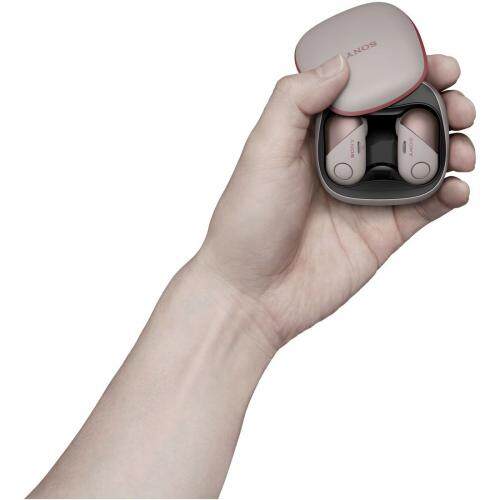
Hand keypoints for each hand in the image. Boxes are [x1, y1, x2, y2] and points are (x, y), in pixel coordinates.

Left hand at [195, 54, 474, 351]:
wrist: (251, 291)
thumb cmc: (248, 222)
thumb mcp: (263, 150)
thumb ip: (296, 100)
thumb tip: (341, 65)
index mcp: (318, 135)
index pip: (370, 92)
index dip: (403, 75)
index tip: (432, 67)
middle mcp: (346, 161)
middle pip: (405, 122)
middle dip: (439, 107)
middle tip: (457, 105)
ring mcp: (368, 195)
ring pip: (424, 161)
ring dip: (452, 147)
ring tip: (461, 150)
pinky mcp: (383, 231)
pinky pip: (427, 205)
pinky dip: (450, 192)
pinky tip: (455, 187)